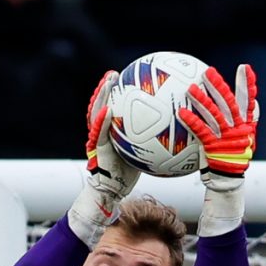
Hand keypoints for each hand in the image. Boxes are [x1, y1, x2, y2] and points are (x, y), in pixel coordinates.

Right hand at [84, 68, 138, 203]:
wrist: (112, 191)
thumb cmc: (127, 174)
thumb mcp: (140, 154)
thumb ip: (147, 139)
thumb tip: (170, 130)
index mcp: (109, 130)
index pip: (110, 106)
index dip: (114, 92)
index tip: (122, 78)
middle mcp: (101, 131)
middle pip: (100, 104)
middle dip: (104, 89)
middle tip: (112, 74)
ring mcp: (97, 138)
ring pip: (95, 113)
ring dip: (100, 97)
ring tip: (106, 83)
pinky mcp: (97, 149)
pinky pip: (99, 132)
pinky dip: (102, 121)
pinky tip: (108, 110)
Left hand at [184, 63, 258, 187]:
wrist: (228, 180)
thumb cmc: (232, 158)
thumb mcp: (242, 139)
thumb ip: (242, 121)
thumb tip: (247, 104)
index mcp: (246, 125)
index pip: (249, 101)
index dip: (248, 84)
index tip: (245, 68)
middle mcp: (238, 129)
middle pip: (229, 103)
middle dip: (219, 86)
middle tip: (209, 72)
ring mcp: (226, 138)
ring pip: (214, 115)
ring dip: (202, 101)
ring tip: (190, 88)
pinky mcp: (214, 147)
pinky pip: (202, 131)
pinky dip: (192, 121)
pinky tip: (181, 113)